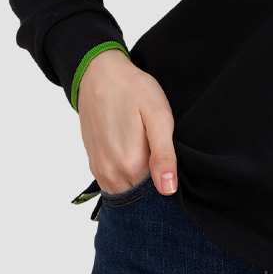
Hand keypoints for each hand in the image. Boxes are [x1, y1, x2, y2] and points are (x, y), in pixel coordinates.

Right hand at [76, 49, 177, 196]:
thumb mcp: (158, 116)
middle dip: (154, 193)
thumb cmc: (133, 90)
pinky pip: (112, 186)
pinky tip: (137, 163)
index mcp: (132, 165)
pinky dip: (126, 182)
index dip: (170, 190)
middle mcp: (112, 173)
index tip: (178, 177)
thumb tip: (168, 190)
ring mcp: (100, 170)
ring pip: (125, 194)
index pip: (156, 196)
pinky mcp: (94, 164)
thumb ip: (164, 155)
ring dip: (139, 188)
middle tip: (167, 169)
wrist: (98, 74)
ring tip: (153, 164)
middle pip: (139, 199)